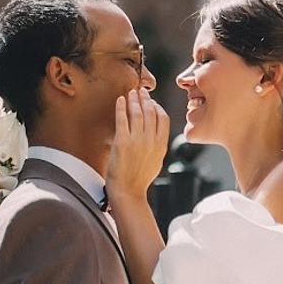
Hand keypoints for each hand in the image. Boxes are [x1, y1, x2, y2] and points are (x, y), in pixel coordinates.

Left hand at [105, 89, 169, 209]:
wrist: (128, 192)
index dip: (157, 106)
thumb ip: (157, 145)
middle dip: (145, 99)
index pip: (163, 118)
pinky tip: (120, 100)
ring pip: (137, 113)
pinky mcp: (122, 142)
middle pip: (150, 112)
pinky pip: (122, 119)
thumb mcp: (156, 161)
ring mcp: (137, 141)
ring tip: (130, 93)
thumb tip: (156, 133)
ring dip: (134, 100)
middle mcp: (151, 140)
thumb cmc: (139, 179)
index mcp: (161, 144)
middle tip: (140, 92)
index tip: (151, 101)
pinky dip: (121, 107)